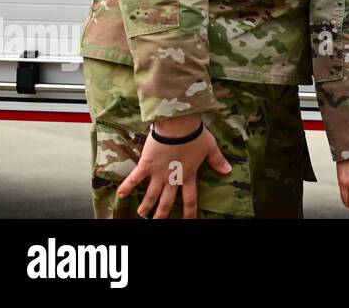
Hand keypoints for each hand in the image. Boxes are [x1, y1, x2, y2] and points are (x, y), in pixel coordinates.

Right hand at [116, 116, 231, 218]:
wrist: (178, 126)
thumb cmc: (195, 135)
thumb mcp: (210, 148)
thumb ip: (217, 161)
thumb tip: (228, 171)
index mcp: (187, 175)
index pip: (190, 198)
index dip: (190, 212)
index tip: (189, 221)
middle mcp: (172, 178)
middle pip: (167, 201)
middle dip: (162, 214)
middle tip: (158, 222)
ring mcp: (158, 173)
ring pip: (151, 194)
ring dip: (146, 205)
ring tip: (141, 214)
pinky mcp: (146, 165)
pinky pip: (134, 178)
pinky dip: (127, 186)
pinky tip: (120, 195)